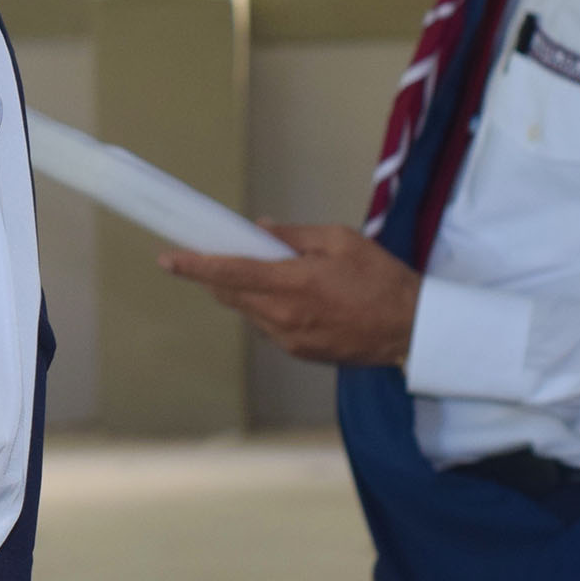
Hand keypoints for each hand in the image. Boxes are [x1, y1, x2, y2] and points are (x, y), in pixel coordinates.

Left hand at [161, 223, 420, 366]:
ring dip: (242, 293)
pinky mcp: (299, 352)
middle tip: (216, 256)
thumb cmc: (380, 279)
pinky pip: (266, 327)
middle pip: (229, 295)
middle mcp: (282, 315)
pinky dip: (265, 309)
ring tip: (264, 275)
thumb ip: (293, 236)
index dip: (194, 266)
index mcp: (290, 283)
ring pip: (246, 312)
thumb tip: (260, 228)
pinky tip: (287, 298)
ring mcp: (288, 338)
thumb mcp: (340, 240)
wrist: (412, 329)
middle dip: (217, 276)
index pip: (228, 273)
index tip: (168, 259)